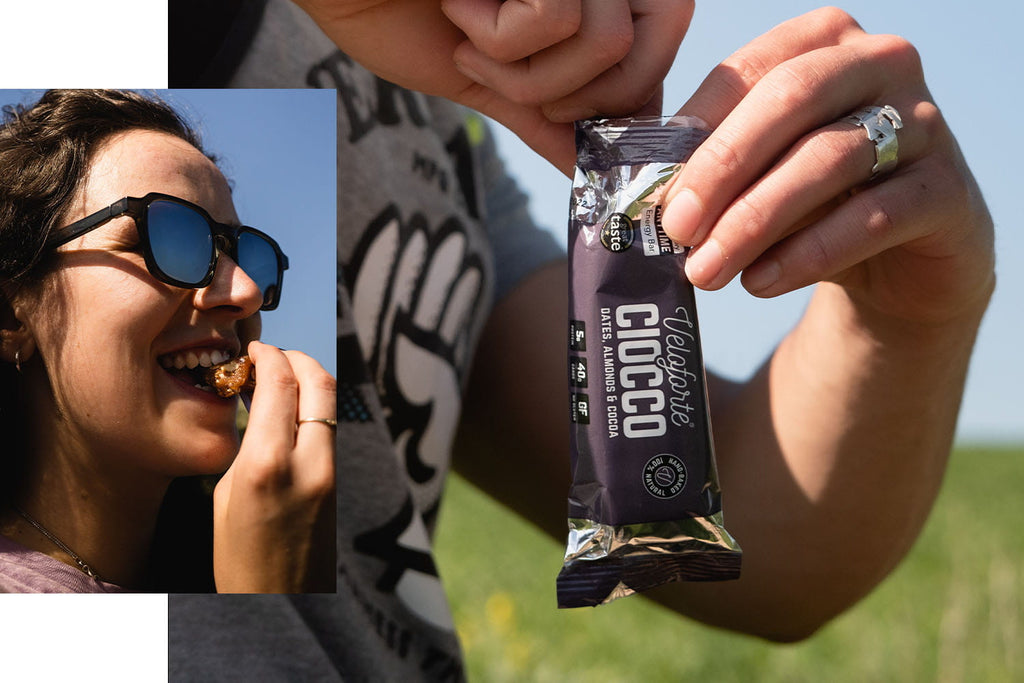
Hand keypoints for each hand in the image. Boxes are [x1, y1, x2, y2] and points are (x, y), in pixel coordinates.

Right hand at [213, 341, 335, 592]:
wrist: (281, 603)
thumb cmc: (237, 557)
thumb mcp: (226, 494)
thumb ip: (250, 443)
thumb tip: (262, 402)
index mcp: (267, 465)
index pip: (281, 383)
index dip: (269, 356)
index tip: (255, 350)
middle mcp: (308, 463)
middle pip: (320, 382)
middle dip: (298, 358)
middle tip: (274, 357)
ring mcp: (331, 473)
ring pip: (331, 403)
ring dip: (309, 381)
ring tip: (280, 380)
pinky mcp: (340, 482)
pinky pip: (331, 428)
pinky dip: (314, 408)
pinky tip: (292, 411)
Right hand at [291, 0, 692, 172]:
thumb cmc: (396, 11)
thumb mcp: (481, 79)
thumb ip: (542, 118)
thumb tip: (588, 168)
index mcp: (582, 4)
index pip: (650, 71)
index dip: (616, 113)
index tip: (558, 119)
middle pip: (650, 58)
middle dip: (572, 100)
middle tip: (506, 79)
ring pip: (607, 45)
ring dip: (526, 72)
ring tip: (471, 39)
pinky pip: (560, 19)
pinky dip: (501, 38)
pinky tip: (460, 6)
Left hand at [661, 7, 993, 325]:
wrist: (902, 260)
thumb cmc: (814, 202)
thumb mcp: (761, 172)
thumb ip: (713, 165)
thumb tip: (646, 192)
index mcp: (822, 41)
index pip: (747, 71)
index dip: (695, 130)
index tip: (654, 191)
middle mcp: (881, 63)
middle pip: (790, 99)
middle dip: (722, 168)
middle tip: (677, 229)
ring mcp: (924, 122)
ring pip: (828, 160)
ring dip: (755, 220)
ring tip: (706, 270)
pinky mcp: (947, 190)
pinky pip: (872, 217)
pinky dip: (808, 253)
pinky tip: (760, 282)